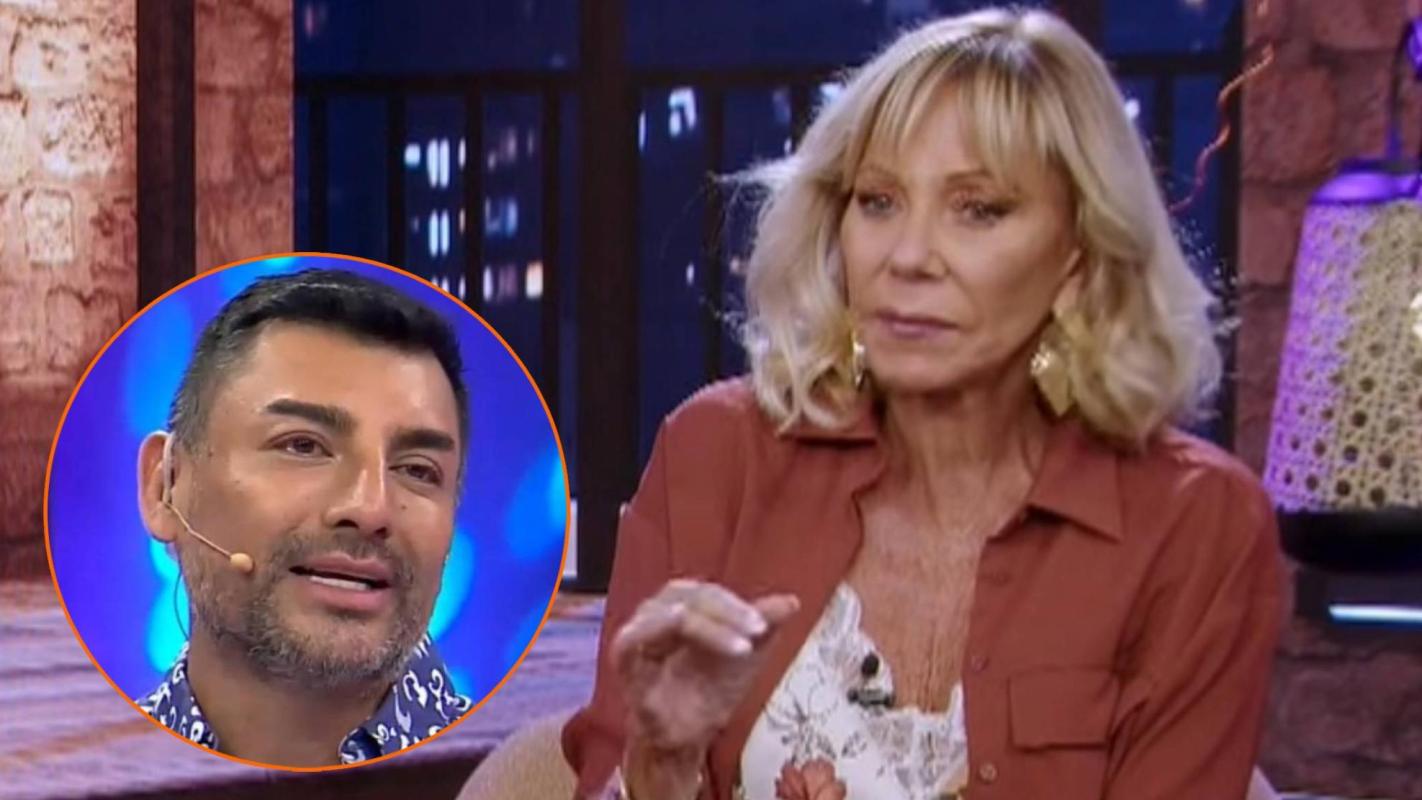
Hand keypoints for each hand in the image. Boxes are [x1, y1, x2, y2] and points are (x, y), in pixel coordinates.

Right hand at [612, 578, 799, 752]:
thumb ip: (765, 626)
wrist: (689, 737)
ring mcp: (636, 633)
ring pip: (671, 612)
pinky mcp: (622, 658)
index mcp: (681, 606)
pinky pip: (635, 636)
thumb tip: (792, 601)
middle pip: (690, 596)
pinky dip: (662, 629)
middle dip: (728, 611)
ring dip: (710, 625)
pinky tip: (691, 637)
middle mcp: (655, 613)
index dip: (735, 605)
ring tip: (742, 648)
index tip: (765, 626)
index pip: (707, 593)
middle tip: (757, 630)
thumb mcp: (747, 658)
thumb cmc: (711, 691)